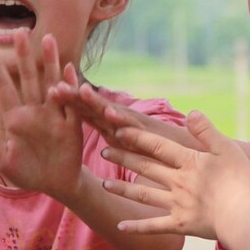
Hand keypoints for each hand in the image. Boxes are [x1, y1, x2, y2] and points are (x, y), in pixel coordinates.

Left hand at [0, 31, 83, 199]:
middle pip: (29, 78)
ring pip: (51, 83)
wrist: (55, 184)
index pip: (4, 87)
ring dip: (50, 61)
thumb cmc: (27, 172)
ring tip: (48, 38)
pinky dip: (70, 86)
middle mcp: (35, 111)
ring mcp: (54, 115)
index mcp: (16, 118)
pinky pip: (71, 103)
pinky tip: (69, 68)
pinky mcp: (71, 125)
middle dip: (24, 55)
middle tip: (19, 31)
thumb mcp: (1, 158)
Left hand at [50, 82, 201, 150]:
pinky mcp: (154, 134)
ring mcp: (140, 128)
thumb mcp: (137, 151)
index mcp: (120, 129)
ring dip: (96, 102)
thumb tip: (102, 137)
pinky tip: (110, 112)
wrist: (198, 162)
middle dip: (76, 99)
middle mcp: (129, 125)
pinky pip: (136, 129)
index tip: (50, 92)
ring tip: (80, 90)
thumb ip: (121, 143)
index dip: (72, 104)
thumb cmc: (169, 158)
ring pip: (115, 115)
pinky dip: (122, 120)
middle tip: (54, 87)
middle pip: (98, 111)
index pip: (92, 115)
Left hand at [100, 110, 249, 239]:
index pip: (158, 146)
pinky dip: (137, 226)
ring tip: (104, 184)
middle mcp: (177, 182)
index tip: (116, 131)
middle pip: (145, 168)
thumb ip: (207, 131)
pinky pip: (154, 226)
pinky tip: (120, 226)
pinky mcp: (180, 225)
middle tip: (104, 151)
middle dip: (123, 158)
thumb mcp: (227, 149)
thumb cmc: (239, 181)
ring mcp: (176, 205)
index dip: (137, 138)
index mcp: (188, 162)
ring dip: (122, 189)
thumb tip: (191, 112)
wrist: (242, 216)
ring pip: (143, 195)